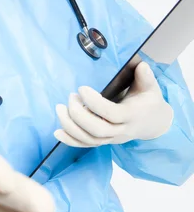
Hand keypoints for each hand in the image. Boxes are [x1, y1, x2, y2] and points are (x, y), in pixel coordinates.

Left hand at [54, 62, 173, 146]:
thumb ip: (146, 77)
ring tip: (60, 108)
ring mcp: (112, 138)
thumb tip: (141, 65)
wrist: (154, 123)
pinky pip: (86, 145)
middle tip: (70, 97)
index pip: (111, 113)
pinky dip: (70, 140)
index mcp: (131, 115)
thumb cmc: (148, 101)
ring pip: (89, 139)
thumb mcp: (151, 88)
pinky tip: (57, 132)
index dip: (94, 102)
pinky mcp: (104, 141)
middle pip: (97, 130)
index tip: (81, 88)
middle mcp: (121, 130)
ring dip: (70, 126)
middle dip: (78, 115)